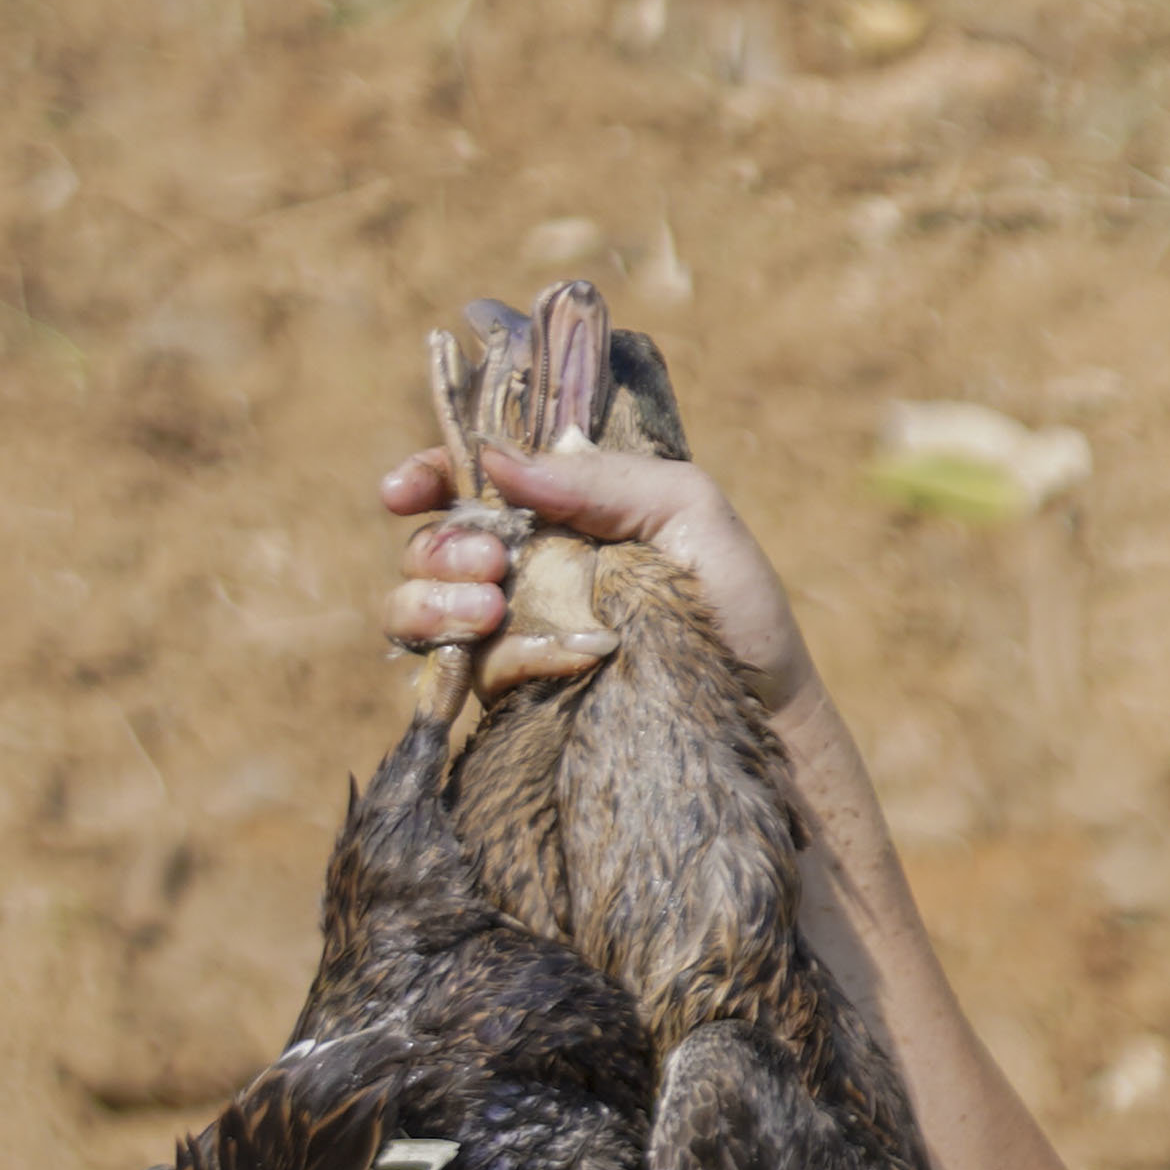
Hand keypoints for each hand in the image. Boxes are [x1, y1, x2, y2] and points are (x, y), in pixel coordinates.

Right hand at [378, 436, 812, 708]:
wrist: (763, 711)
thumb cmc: (736, 604)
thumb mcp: (689, 511)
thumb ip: (602, 478)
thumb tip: (496, 458)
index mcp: (560, 510)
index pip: (468, 479)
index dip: (425, 477)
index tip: (405, 492)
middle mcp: (525, 566)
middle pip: (429, 542)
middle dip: (439, 544)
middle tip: (492, 561)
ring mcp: (513, 631)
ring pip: (417, 606)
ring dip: (431, 598)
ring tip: (490, 605)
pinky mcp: (514, 692)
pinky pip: (459, 671)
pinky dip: (481, 654)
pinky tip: (532, 652)